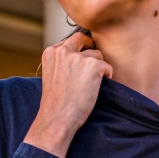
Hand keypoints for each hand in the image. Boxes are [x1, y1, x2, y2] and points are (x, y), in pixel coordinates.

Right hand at [24, 32, 112, 157]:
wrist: (58, 118)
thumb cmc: (56, 102)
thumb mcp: (52, 74)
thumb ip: (62, 61)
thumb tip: (82, 54)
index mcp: (51, 52)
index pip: (70, 41)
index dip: (77, 51)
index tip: (79, 64)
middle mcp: (63, 50)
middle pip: (83, 39)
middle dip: (90, 49)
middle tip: (93, 65)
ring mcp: (79, 57)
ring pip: (97, 55)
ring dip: (97, 68)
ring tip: (89, 86)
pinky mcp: (93, 65)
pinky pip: (108, 67)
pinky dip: (106, 77)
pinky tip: (95, 90)